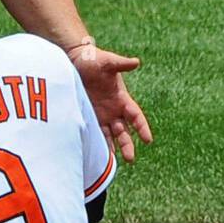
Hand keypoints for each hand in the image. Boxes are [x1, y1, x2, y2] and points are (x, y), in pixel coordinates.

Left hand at [67, 38, 152, 163]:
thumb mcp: (108, 61)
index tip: (148, 140)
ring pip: (111, 135)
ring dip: (115, 148)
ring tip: (117, 163)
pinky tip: (99, 156)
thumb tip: (136, 62)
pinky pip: (96, 133)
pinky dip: (99, 144)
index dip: (142, 127)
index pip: (136, 116)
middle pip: (125, 131)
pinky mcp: (89, 116)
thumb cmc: (94, 59)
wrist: (76, 60)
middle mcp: (114, 110)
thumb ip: (121, 64)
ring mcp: (102, 114)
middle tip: (131, 159)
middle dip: (128, 144)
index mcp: (122, 98)